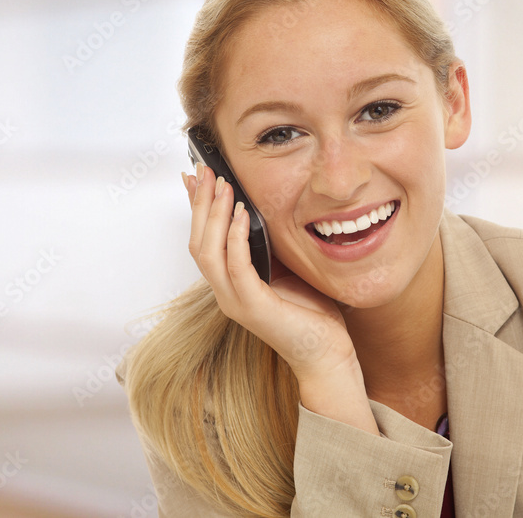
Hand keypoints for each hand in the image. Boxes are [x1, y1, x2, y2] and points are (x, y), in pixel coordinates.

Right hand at [183, 164, 377, 433]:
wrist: (327, 353)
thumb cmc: (312, 313)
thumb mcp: (287, 268)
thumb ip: (270, 245)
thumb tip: (263, 211)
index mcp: (231, 285)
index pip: (203, 241)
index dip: (197, 209)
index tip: (195, 177)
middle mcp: (226, 293)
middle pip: (197, 243)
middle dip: (200, 204)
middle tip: (204, 170)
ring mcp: (236, 301)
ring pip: (208, 252)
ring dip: (212, 215)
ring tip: (220, 184)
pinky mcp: (253, 307)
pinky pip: (235, 266)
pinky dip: (234, 236)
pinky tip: (239, 212)